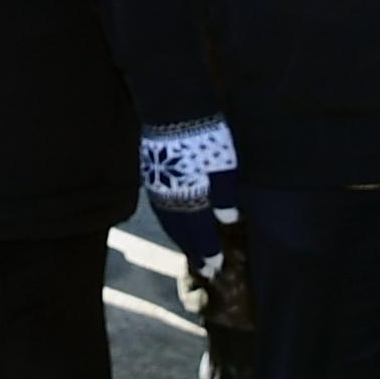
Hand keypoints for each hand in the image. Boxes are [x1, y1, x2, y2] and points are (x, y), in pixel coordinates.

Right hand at [140, 119, 242, 266]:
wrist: (172, 110)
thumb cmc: (205, 139)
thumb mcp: (224, 168)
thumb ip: (226, 197)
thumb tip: (229, 220)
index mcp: (191, 202)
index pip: (200, 235)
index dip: (208, 252)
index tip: (215, 268)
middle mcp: (171, 201)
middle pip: (180, 233)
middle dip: (191, 250)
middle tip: (201, 267)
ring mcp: (157, 188)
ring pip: (167, 221)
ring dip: (178, 237)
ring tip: (187, 247)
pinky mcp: (150, 174)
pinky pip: (160, 208)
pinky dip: (169, 220)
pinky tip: (173, 218)